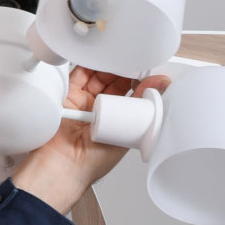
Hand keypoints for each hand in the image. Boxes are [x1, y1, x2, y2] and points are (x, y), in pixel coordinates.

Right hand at [11, 66, 170, 214]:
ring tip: (122, 59)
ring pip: (98, 75)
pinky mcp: (68, 94)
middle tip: (137, 62)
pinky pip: (79, 73)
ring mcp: (83, 101)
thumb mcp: (124, 133)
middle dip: (125, 71)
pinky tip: (101, 58)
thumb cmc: (93, 162)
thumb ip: (139, 109)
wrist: (66, 166)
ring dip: (110, 66)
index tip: (150, 73)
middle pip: (113, 81)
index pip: (128, 94)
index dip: (138, 82)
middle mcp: (99, 109)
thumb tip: (159, 88)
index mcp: (115, 119)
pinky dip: (90, 64)